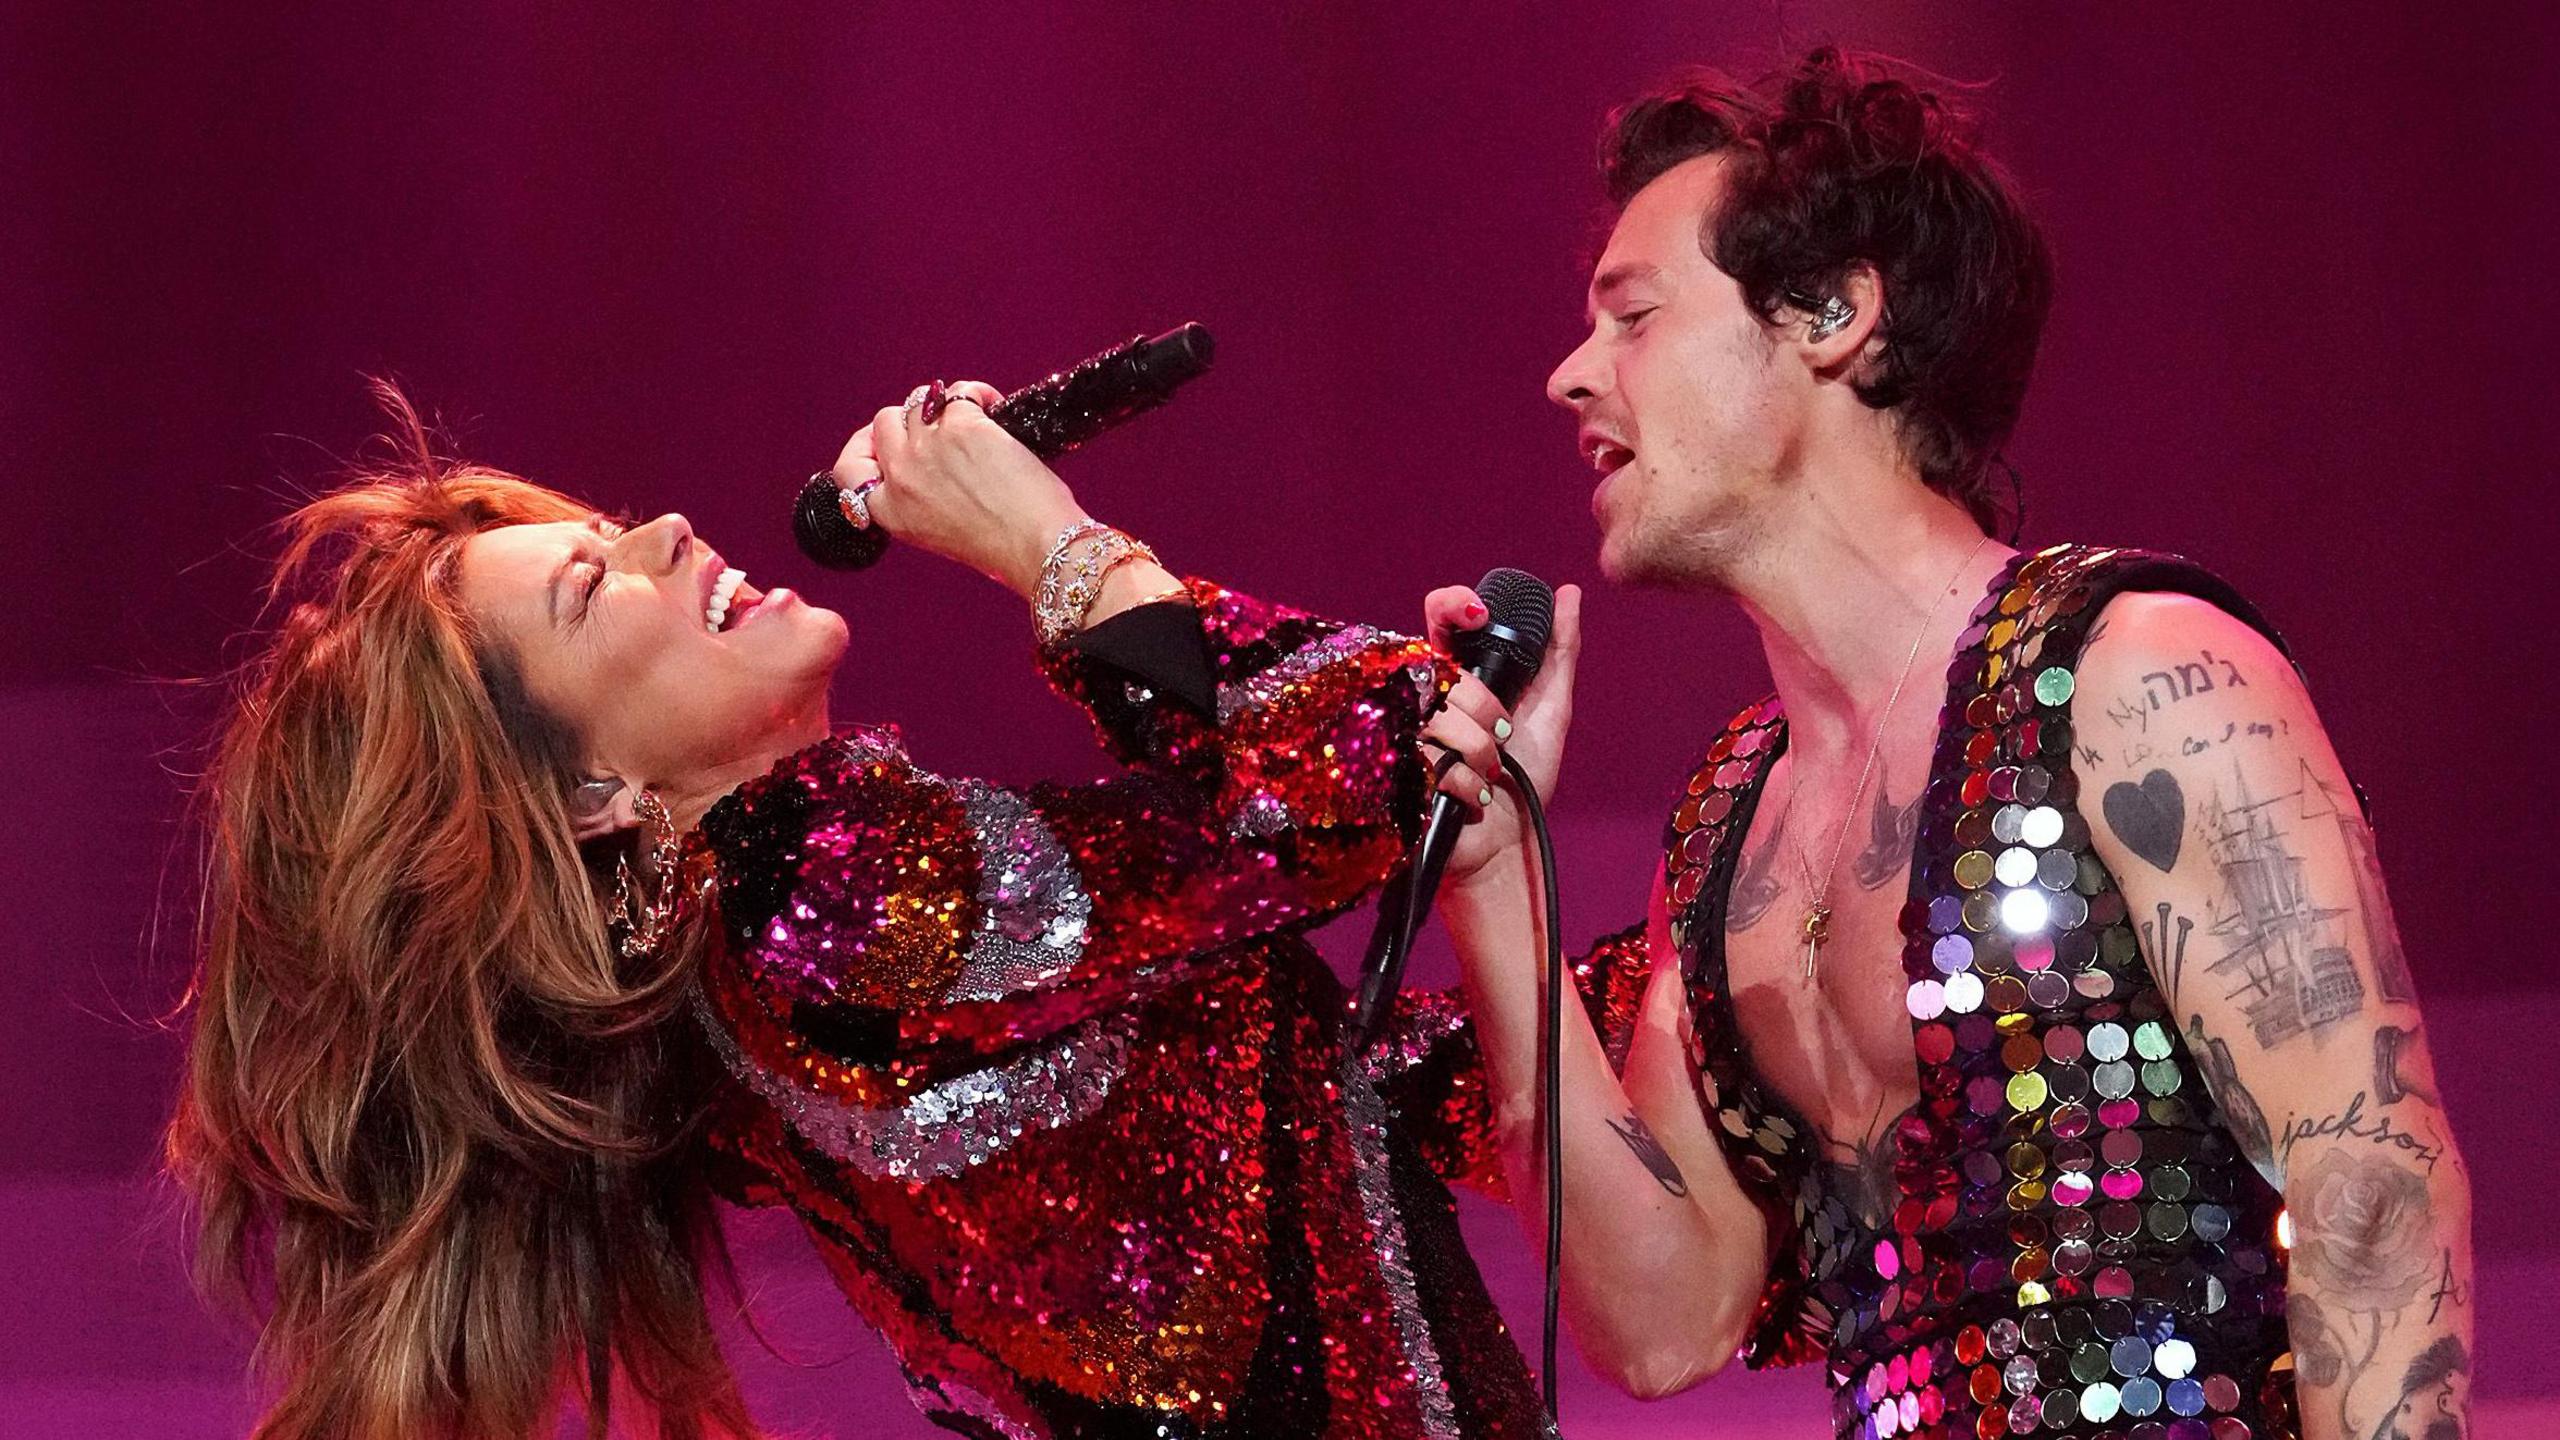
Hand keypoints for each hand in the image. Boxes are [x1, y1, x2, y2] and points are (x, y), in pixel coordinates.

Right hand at [831, 381, 1084, 596]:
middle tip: (937, 424)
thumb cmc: (1001, 546)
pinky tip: (994, 407)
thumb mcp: (940, 532)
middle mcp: (901, 479)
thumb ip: (921, 499)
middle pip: (883, 424)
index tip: (884, 442)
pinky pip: (959, 392)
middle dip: (909, 419)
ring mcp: (927, 448)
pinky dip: (978, 394)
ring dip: (942, 404)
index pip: (851, 470)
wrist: (1037, 546)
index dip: (865, 448)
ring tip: (971, 417)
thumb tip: (929, 459)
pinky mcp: (961, 427)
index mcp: (892, 514)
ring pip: (917, 401)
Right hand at [1417, 582, 1582, 889]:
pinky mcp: (1395, 773)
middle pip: (1446, 672)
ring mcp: (1405, 734)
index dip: (1453, 604)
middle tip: (1503, 736)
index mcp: (1456, 675)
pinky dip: (1469, 785)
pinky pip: (1433, 762)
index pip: (1438, 618)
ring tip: (1490, 774)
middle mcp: (1423, 697)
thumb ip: (1559, 652)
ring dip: (1481, 753)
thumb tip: (1569, 593)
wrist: (1508, 844)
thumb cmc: (1524, 781)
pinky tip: (1473, 797)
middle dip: (1487, 708)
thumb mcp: (1551, 710)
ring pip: (1441, 718)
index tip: (1480, 614)